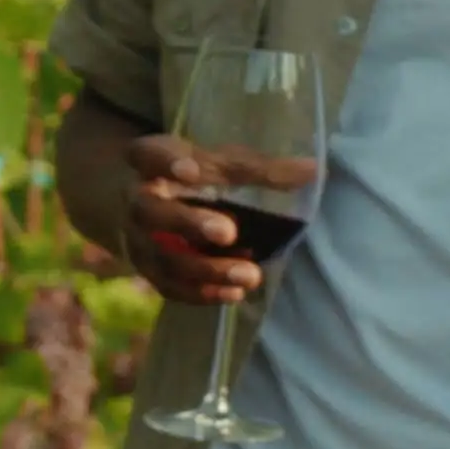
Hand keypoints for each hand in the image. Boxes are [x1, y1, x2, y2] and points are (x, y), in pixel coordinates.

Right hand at [121, 133, 315, 305]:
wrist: (155, 202)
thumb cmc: (196, 176)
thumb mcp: (223, 163)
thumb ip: (260, 169)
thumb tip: (311, 170)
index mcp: (151, 161)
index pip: (147, 154)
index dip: (165, 161)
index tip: (191, 170)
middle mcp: (137, 200)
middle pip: (148, 211)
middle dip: (187, 223)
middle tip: (228, 232)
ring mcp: (139, 238)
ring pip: (161, 258)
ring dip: (205, 270)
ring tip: (249, 275)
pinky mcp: (150, 270)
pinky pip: (169, 286)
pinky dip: (201, 294)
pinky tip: (235, 294)